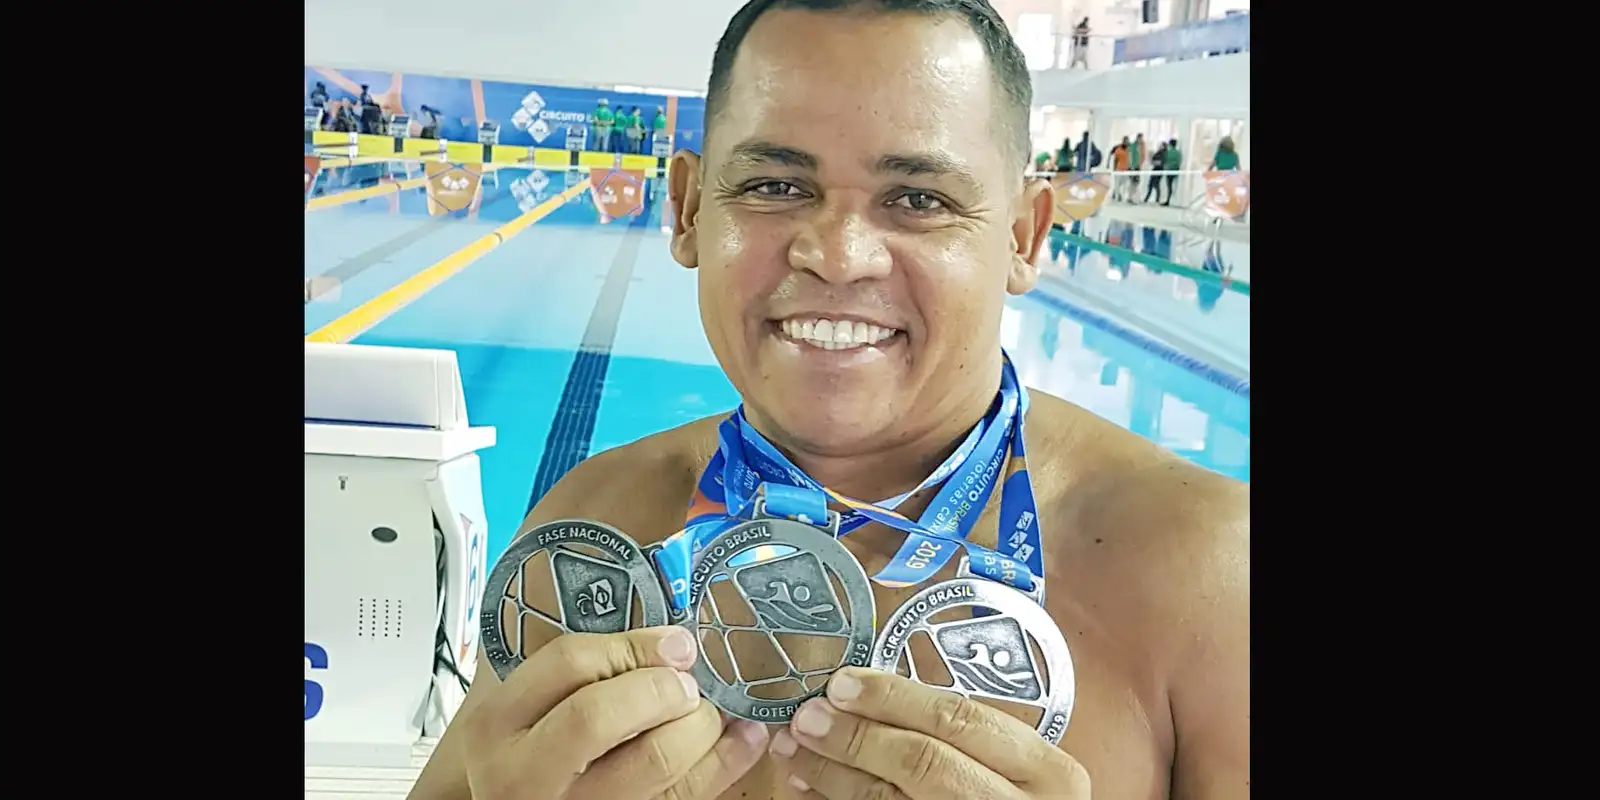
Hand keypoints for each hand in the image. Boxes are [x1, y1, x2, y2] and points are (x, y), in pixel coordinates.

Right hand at [458, 626, 768, 799]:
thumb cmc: (528, 756)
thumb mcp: (528, 709)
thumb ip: (579, 673)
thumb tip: (674, 644)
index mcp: (498, 725)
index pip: (568, 664)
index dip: (633, 646)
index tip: (673, 643)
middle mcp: (526, 773)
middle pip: (600, 715)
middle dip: (661, 689)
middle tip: (686, 684)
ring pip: (653, 762)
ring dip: (699, 724)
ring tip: (709, 711)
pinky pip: (685, 796)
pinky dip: (726, 761)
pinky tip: (743, 738)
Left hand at [767, 667, 1088, 798]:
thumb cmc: (1013, 799)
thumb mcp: (1016, 770)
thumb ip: (963, 737)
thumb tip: (865, 695)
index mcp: (1048, 772)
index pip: (960, 719)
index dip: (893, 697)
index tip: (841, 683)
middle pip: (923, 762)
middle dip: (854, 736)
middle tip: (806, 717)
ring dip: (831, 774)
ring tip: (793, 751)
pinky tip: (809, 790)